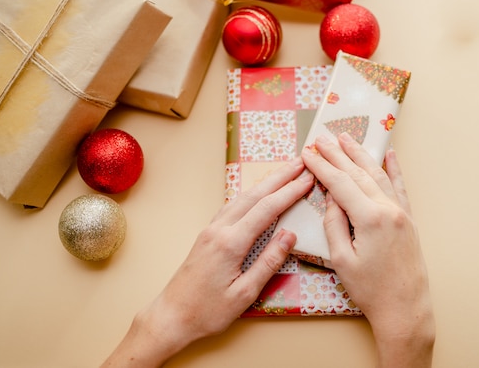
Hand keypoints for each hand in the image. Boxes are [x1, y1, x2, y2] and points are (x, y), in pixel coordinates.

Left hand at [102, 158, 313, 366]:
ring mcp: (211, 230)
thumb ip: (269, 262)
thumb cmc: (208, 311)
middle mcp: (219, 230)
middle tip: (299, 163)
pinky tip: (257, 193)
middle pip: (254, 195)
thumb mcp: (245, 293)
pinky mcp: (207, 235)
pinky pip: (232, 207)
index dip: (289, 192)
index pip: (266, 209)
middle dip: (279, 177)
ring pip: (242, 198)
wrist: (171, 316)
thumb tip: (289, 235)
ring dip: (264, 183)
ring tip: (283, 173)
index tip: (308, 179)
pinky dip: (250, 195)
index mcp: (230, 243)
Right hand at [301, 133, 434, 367]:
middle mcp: (389, 209)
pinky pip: (400, 188)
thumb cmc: (370, 290)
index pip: (340, 183)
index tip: (308, 153)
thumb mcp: (341, 259)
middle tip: (322, 138)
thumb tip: (332, 197)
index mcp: (370, 218)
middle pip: (358, 173)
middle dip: (337, 154)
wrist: (405, 309)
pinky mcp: (409, 220)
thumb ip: (334, 223)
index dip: (321, 166)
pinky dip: (394, 169)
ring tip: (347, 138)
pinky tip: (390, 155)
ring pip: (378, 175)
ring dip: (361, 155)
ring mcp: (402, 213)